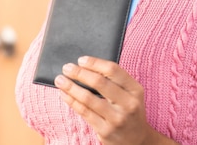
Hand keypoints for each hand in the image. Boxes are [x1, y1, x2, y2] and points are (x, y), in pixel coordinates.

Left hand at [54, 56, 175, 144]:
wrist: (137, 140)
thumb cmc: (129, 111)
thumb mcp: (131, 94)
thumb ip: (115, 81)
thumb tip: (87, 66)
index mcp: (135, 90)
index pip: (113, 70)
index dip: (94, 63)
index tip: (81, 60)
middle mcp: (128, 104)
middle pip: (99, 82)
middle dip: (79, 73)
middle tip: (67, 68)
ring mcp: (116, 119)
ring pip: (88, 98)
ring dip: (71, 87)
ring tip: (60, 80)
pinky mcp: (105, 131)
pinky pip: (84, 112)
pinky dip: (71, 101)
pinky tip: (64, 94)